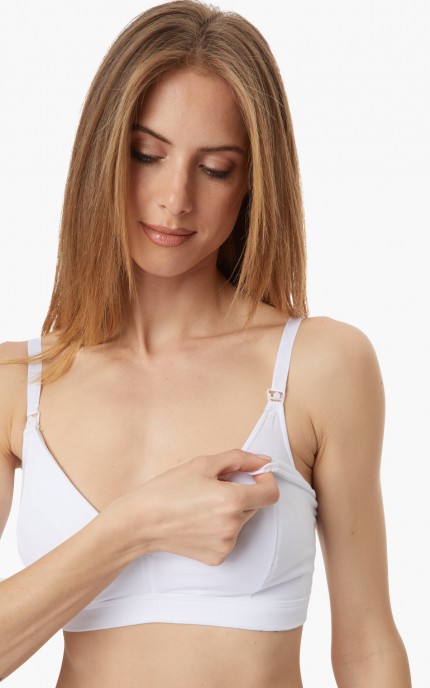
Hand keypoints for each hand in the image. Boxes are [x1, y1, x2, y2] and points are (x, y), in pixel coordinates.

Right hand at [106, 449, 279, 565]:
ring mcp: (226, 544)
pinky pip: (230, 538)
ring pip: (242, 522)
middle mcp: (233, 526)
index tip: (253, 476)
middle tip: (214, 489)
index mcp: (233, 500)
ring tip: (202, 507)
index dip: (266, 481)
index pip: (271, 493)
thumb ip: (240, 459)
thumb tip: (265, 461)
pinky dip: (220, 529)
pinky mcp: (218, 557)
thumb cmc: (170, 488)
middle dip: (242, 494)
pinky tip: (198, 523)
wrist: (142, 521)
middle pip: (255, 506)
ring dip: (231, 512)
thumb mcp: (203, 464)